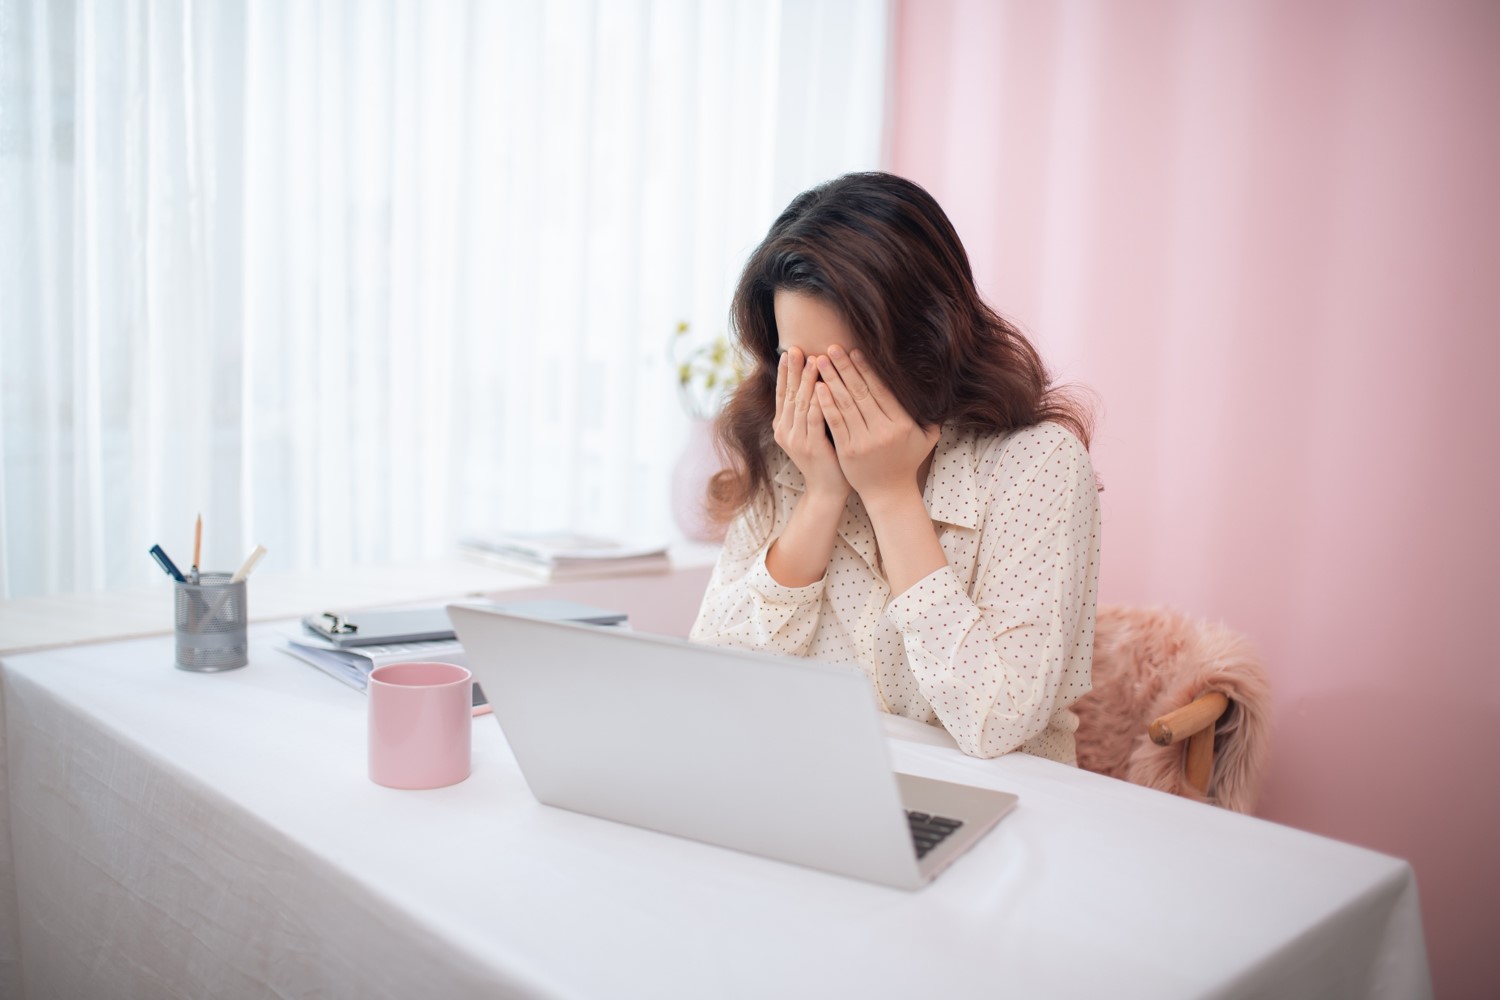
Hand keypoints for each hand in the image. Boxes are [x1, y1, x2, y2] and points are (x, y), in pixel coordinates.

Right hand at [773, 347, 849, 501]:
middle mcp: (784, 432)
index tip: (789, 351)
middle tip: (795, 348)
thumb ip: (810, 410)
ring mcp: (796, 440)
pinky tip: (823, 386)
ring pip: (800, 403)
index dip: (785, 372)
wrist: (828, 490)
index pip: (782, 393)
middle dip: (793, 370)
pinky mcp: (811, 447)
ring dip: (807, 381)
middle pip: (788, 394)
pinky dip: (817, 401)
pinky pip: (813, 419)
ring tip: (813, 360)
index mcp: (782, 427)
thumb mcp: (812, 431)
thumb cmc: (826, 458)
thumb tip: (816, 380)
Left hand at [814, 345, 940, 506]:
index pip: (881, 390)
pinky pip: (835, 423)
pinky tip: (818, 388)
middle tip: (832, 347)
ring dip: (831, 380)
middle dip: (845, 368)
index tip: (855, 351)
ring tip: (820, 361)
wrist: (889, 493)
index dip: (866, 369)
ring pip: (845, 404)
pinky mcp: (847, 451)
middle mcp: (882, 431)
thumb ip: (930, 413)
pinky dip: (826, 404)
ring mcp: (863, 442)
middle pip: (860, 392)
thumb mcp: (927, 437)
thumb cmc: (907, 461)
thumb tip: (937, 386)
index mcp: (902, 424)